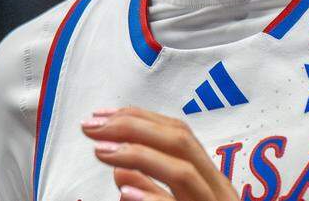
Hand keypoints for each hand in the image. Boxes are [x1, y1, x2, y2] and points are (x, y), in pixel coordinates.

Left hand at [80, 107, 239, 200]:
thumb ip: (151, 191)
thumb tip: (121, 173)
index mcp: (210, 180)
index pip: (178, 133)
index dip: (138, 118)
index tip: (101, 115)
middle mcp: (217, 190)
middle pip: (181, 142)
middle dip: (133, 127)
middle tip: (92, 126)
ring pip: (183, 172)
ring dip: (137, 156)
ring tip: (101, 151)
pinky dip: (152, 198)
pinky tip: (126, 191)